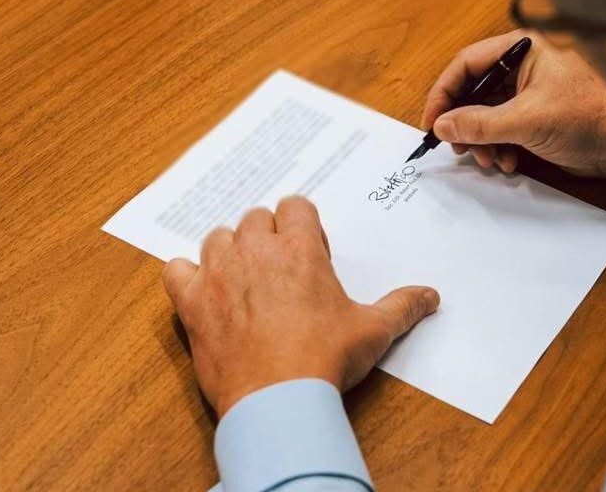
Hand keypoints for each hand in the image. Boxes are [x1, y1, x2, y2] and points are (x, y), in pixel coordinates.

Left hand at [162, 196, 438, 416]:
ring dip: (230, 252)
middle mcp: (255, 251)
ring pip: (217, 238)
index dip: (303, 226)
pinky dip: (186, 277)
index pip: (295, 206)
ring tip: (246, 281)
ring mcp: (218, 274)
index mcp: (299, 248)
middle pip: (255, 218)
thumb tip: (430, 296)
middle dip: (268, 237)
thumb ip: (402, 306)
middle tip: (283, 272)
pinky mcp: (192, 302)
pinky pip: (175, 270)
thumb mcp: (374, 331)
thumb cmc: (324, 360)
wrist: (278, 400)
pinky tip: (204, 293)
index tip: (311, 255)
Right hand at [422, 30, 605, 176]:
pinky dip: (497, 149)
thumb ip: (480, 123)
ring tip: (490, 160)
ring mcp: (526, 95)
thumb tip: (443, 126)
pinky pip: (499, 132)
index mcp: (521, 50)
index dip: (444, 93)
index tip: (432, 122)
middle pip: (472, 92)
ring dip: (481, 142)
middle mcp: (521, 68)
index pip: (466, 64)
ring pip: (483, 116)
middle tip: (459, 147)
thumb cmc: (589, 117)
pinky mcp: (533, 119)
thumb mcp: (527, 120)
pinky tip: (508, 162)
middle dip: (464, 124)